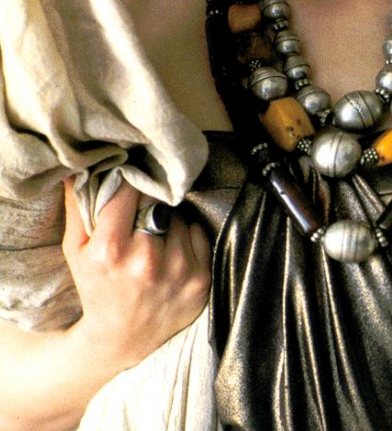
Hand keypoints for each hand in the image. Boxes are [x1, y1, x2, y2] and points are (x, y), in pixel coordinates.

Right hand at [62, 177, 210, 372]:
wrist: (122, 339)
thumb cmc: (97, 287)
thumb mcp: (77, 250)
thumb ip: (79, 206)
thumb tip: (80, 166)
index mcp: (111, 250)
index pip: (128, 189)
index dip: (128, 181)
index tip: (128, 181)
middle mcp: (146, 260)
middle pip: (156, 199)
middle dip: (148, 200)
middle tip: (141, 212)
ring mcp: (177, 270)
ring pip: (178, 215)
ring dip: (168, 220)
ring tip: (154, 239)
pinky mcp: (200, 278)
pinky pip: (197, 232)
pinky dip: (186, 236)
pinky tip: (171, 253)